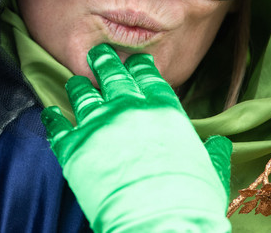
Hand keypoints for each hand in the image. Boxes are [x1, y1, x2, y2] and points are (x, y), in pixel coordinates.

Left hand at [41, 44, 231, 231]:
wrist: (159, 226)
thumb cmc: (190, 203)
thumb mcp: (210, 172)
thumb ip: (211, 153)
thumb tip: (219, 144)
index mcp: (163, 109)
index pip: (147, 74)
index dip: (139, 65)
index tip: (134, 61)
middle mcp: (128, 108)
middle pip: (111, 73)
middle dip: (104, 61)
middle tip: (98, 55)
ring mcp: (98, 124)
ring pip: (82, 93)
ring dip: (79, 86)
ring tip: (76, 82)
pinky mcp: (74, 147)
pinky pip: (57, 125)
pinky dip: (53, 117)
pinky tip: (52, 113)